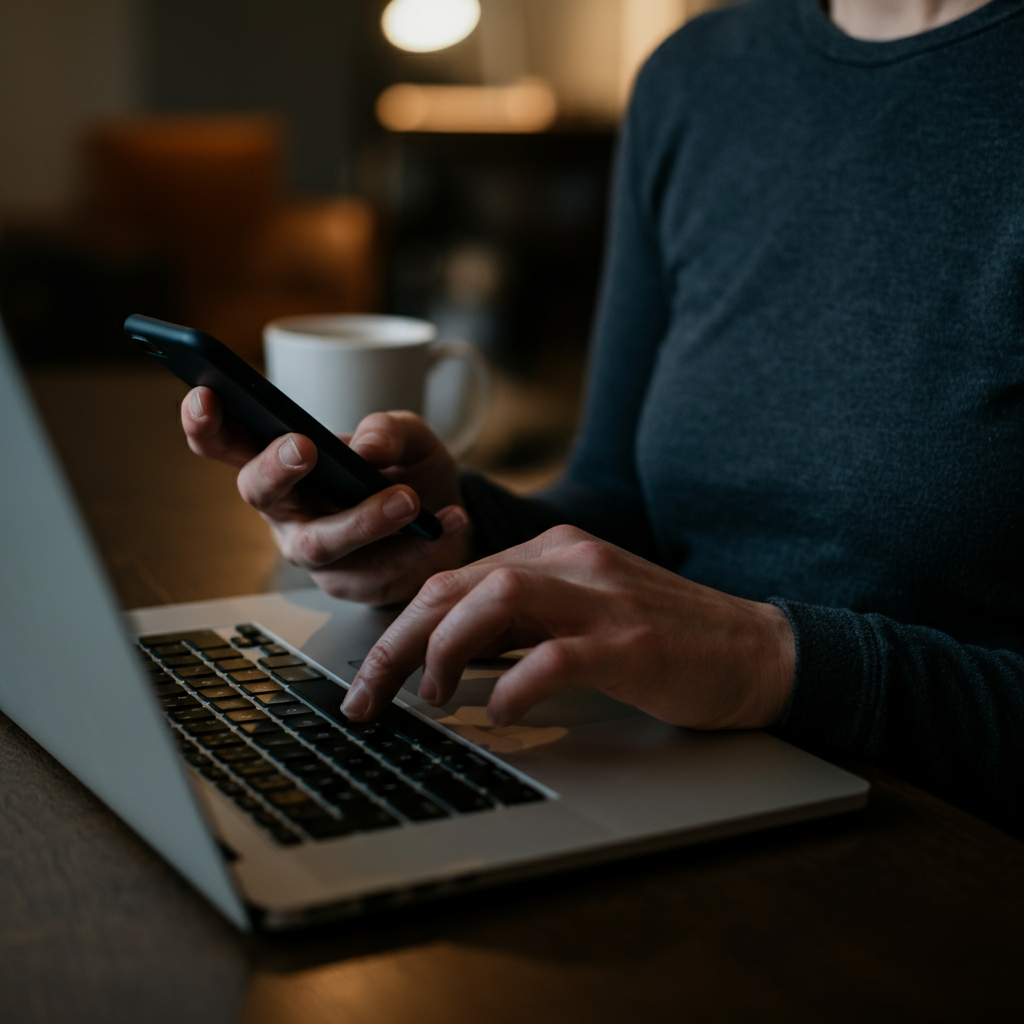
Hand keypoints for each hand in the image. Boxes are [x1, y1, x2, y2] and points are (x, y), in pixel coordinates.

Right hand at [181, 387, 472, 604]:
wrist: (445, 522)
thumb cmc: (408, 472)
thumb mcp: (409, 437)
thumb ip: (389, 429)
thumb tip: (366, 446)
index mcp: (285, 463)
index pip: (229, 443)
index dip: (207, 423)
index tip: (205, 394)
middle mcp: (288, 510)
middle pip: (261, 493)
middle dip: (278, 469)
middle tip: (306, 447)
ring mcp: (315, 552)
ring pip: (321, 542)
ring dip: (364, 518)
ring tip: (407, 499)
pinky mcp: (350, 584)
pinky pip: (375, 570)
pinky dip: (416, 546)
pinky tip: (447, 521)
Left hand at [343, 525, 795, 729]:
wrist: (757, 650)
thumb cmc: (665, 639)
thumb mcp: (581, 615)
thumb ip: (520, 623)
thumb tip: (447, 657)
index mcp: (557, 552)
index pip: (454, 578)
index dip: (402, 627)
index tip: (371, 677)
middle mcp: (573, 561)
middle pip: (459, 585)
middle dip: (400, 641)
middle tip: (370, 696)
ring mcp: (605, 598)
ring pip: (498, 598)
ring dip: (447, 650)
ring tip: (434, 696)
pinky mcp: (634, 642)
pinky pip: (557, 654)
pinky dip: (516, 683)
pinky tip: (502, 711)